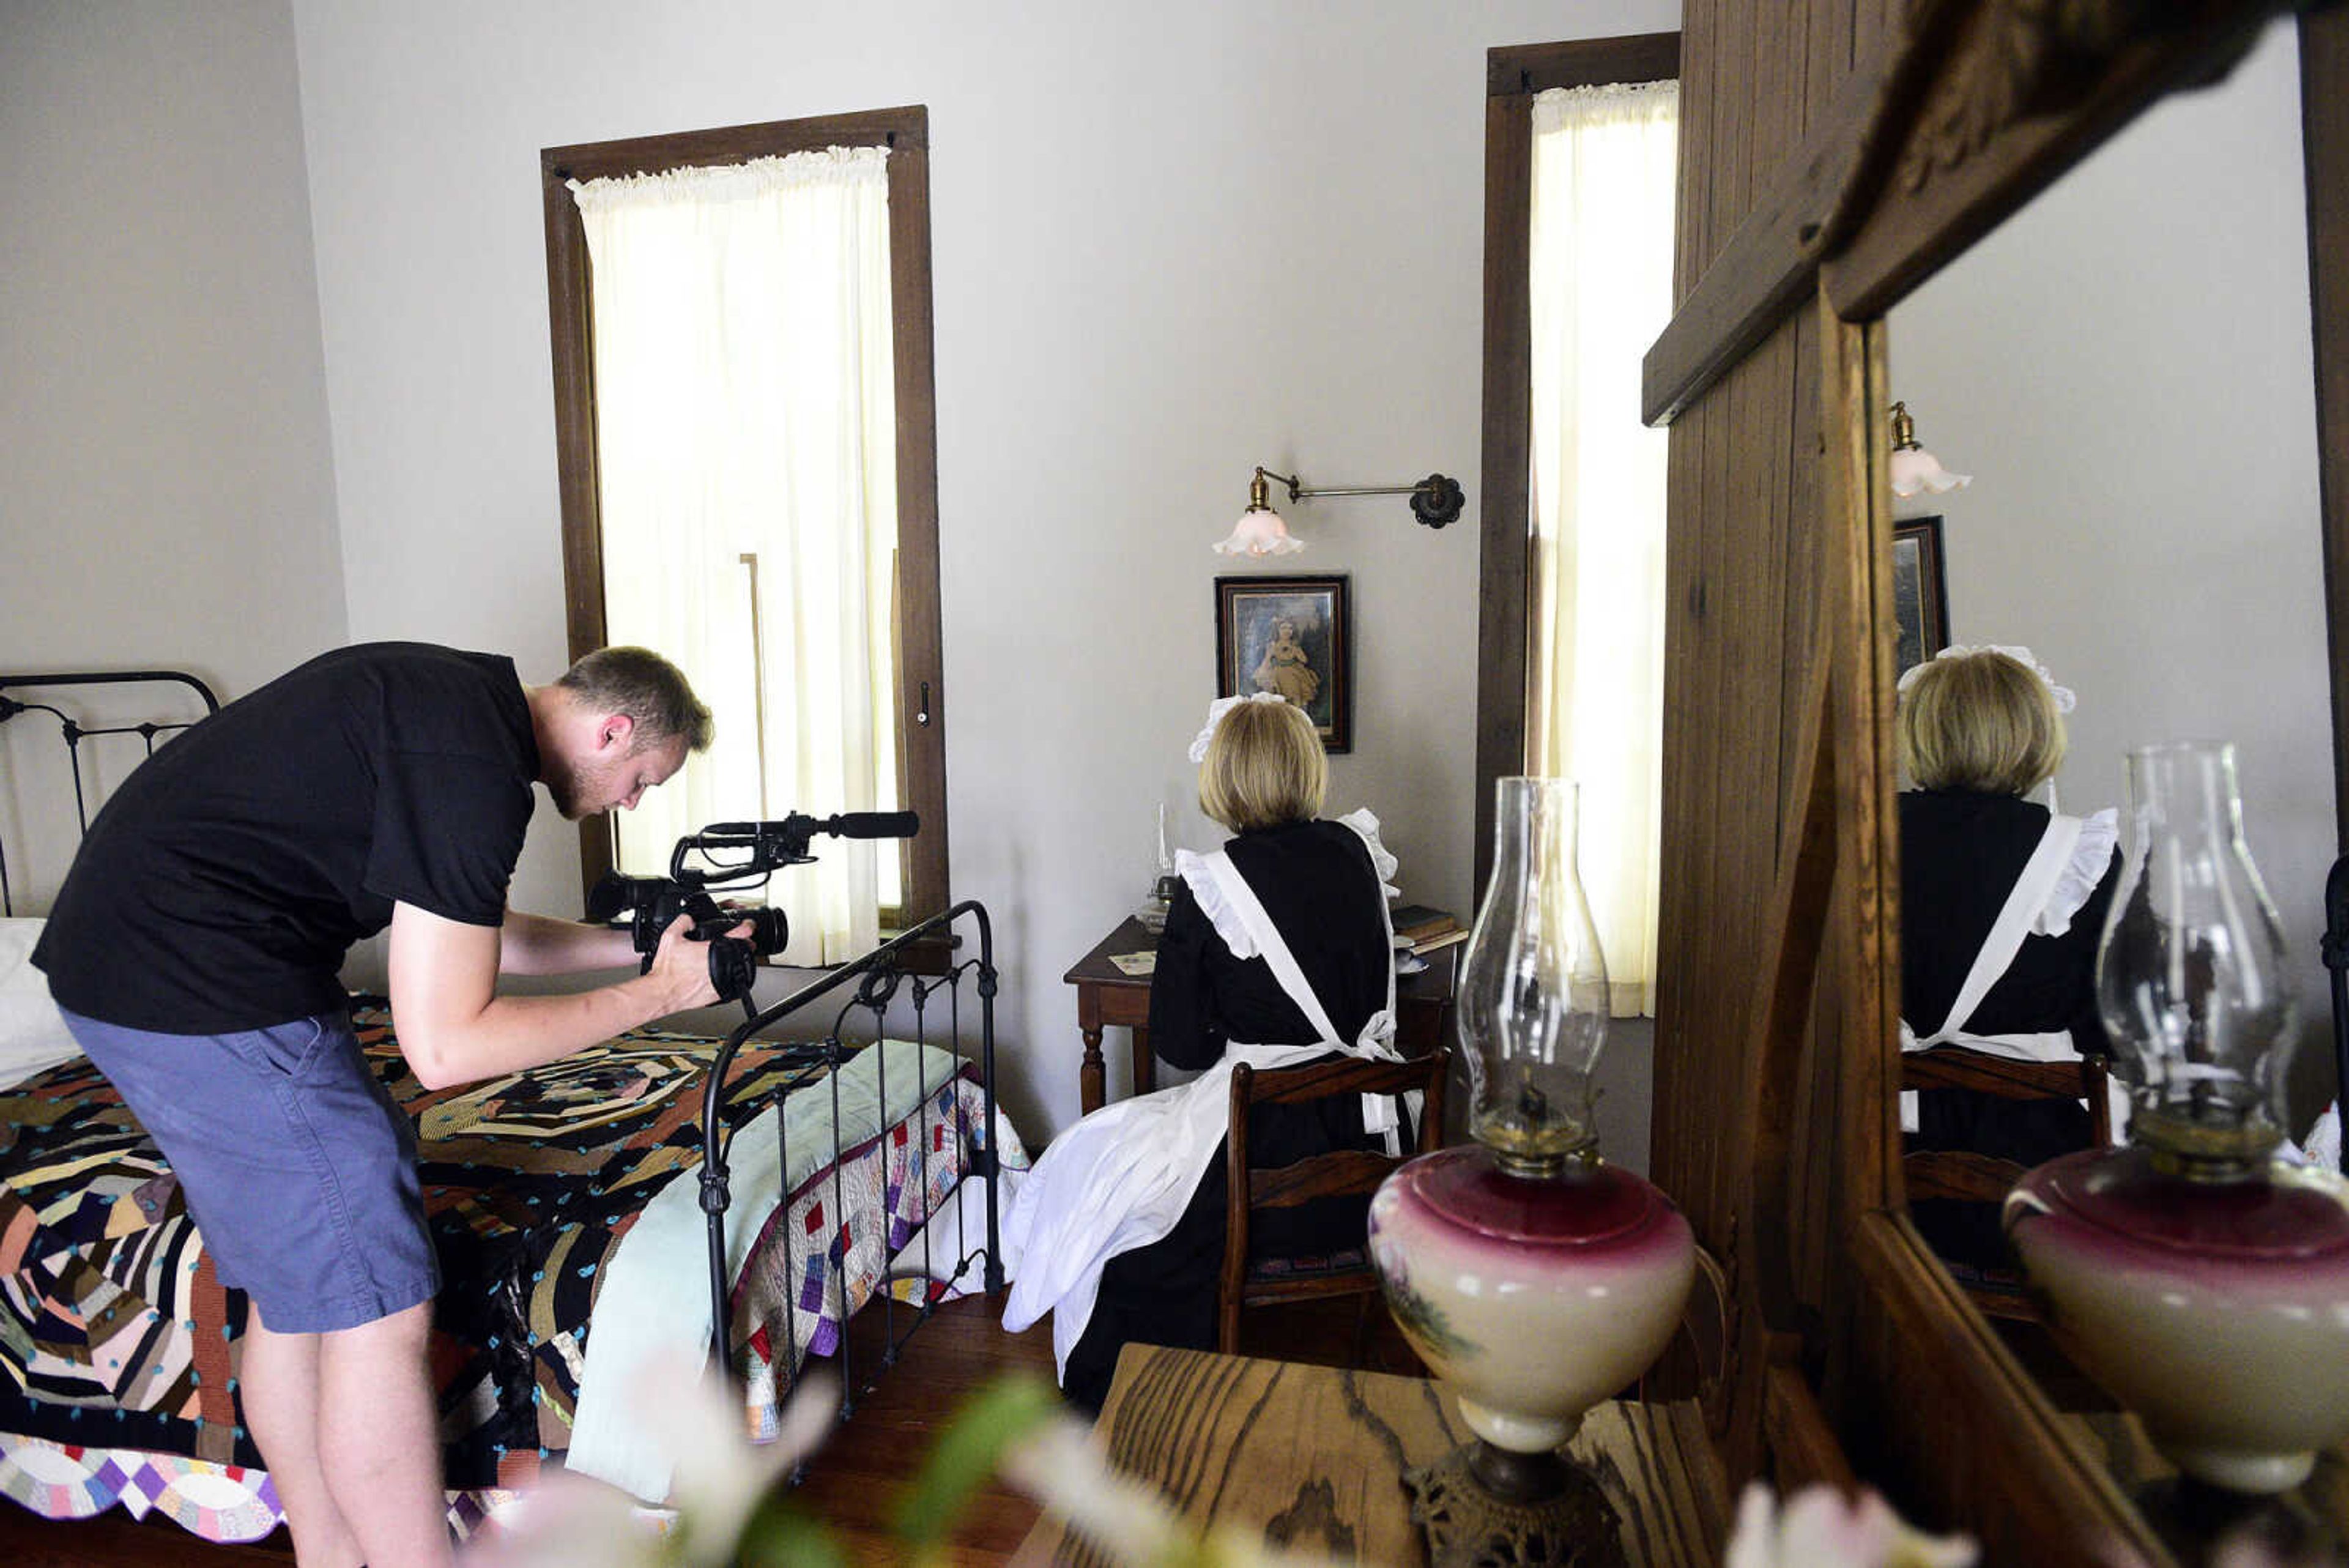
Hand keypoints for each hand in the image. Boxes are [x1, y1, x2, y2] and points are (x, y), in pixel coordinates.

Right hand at [644, 913, 759, 1013]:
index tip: (747, 926)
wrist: (662, 993)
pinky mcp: (720, 993)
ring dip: (736, 961)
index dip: (747, 927)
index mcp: (712, 949)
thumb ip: (683, 922)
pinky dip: (728, 975)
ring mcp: (723, 979)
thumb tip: (690, 919)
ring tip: (725, 959)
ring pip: (739, 967)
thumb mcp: (670, 937)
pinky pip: (731, 982)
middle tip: (737, 943)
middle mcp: (721, 964)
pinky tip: (718, 973)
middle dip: (743, 944)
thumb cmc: (666, 970)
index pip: (741, 933)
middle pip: (744, 950)